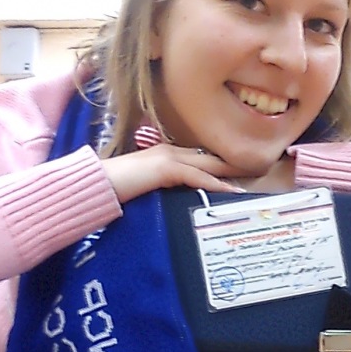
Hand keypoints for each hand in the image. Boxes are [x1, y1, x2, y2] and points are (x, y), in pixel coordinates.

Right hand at [100, 144, 247, 203]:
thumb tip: (175, 200)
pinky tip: (230, 192)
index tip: (235, 173)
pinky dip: (215, 184)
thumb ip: (160, 188)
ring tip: (249, 182)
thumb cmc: (113, 188)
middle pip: (208, 158)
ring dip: (230, 174)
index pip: (198, 158)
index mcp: (164, 154)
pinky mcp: (166, 168)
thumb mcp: (143, 187)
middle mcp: (169, 151)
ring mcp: (168, 157)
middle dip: (231, 166)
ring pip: (207, 165)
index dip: (218, 165)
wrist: (96, 184)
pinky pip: (197, 176)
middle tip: (254, 172)